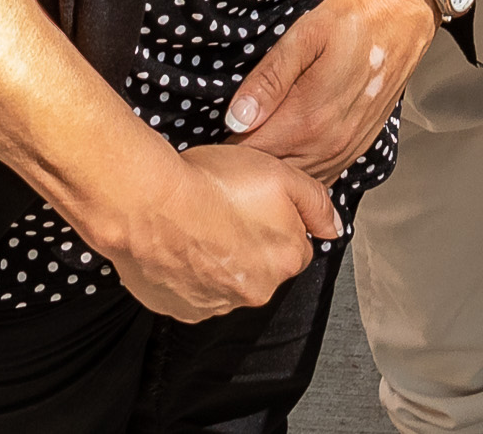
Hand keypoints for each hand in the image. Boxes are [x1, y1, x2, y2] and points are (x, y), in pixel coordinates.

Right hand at [94, 140, 338, 324]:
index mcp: (284, 260)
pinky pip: (192, 293)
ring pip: (226, 283)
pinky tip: (178, 246)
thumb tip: (333, 227)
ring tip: (197, 226)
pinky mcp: (180, 309)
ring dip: (218, 262)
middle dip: (249, 245)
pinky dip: (188, 275)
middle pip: (262, 268)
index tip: (254, 202)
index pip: (295, 247)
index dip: (277, 221)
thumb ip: (315, 202)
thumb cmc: (213, 183)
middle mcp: (255, 292)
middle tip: (224, 211)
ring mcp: (215, 305)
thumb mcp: (280, 174)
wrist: (149, 203)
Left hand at [227, 0, 435, 181]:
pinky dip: (303, 172)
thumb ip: (269, 78)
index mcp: (307, 117)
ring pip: (299, 178)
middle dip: (248, 164)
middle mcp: (328, 142)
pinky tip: (290, 158)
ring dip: (276, 170)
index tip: (211, 140)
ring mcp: (347, 147)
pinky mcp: (359, 145)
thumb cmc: (353, 16)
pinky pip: (325, 175)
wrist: (403, 13)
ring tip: (253, 153)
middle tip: (225, 148)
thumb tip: (238, 118)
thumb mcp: (304, 34)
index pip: (252, 154)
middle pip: (274, 171)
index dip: (226, 149)